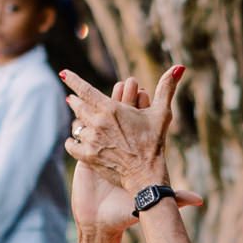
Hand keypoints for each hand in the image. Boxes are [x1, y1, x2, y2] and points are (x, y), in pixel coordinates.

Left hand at [62, 65, 181, 195]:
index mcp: (111, 109)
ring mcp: (91, 140)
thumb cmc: (154, 143)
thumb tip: (179, 67)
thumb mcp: (162, 113)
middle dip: (75, 101)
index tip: (63, 73)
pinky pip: (72, 145)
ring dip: (78, 122)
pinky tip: (75, 141)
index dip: (73, 80)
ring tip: (79, 122)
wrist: (146, 175)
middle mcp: (98, 122)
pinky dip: (73, 142)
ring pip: (76, 126)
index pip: (85, 90)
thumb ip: (166, 88)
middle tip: (72, 99)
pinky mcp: (88, 157)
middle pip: (78, 106)